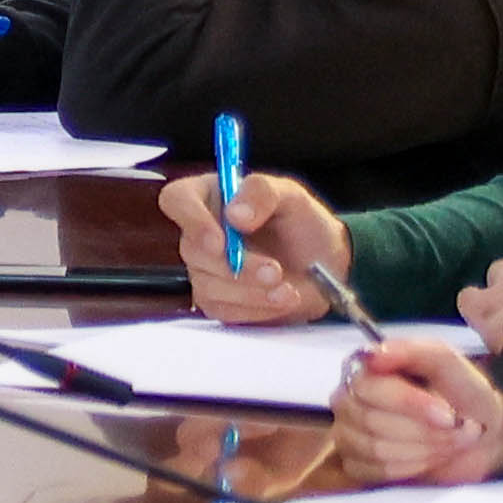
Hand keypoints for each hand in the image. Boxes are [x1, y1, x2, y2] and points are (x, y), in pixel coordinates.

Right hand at [161, 169, 345, 321]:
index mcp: (212, 196)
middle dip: (237, 265)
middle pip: (193, 251)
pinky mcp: (217, 300)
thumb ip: (263, 193)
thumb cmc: (305, 225)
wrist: (325, 267)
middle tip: (274, 270)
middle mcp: (202, 232)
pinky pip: (223, 309)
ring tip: (286, 288)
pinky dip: (255, 308)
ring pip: (208, 285)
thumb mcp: (292, 196)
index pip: (177, 199)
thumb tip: (234, 214)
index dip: (191, 220)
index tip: (220, 240)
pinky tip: (279, 299)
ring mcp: (206, 269)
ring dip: (251, 291)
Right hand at [324, 341, 502, 482]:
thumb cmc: (463, 393)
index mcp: (367, 368)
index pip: (370, 388)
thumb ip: (413, 351)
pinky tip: (430, 457)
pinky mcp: (357, 466)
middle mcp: (348, 399)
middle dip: (423, 430)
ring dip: (423, 449)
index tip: (447, 415)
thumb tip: (372, 354)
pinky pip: (375, 472)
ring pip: (375, 449)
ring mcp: (348, 434)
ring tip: (449, 441)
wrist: (482, 434)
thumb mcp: (448, 363)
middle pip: (370, 421)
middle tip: (456, 429)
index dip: (410, 404)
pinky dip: (412, 467)